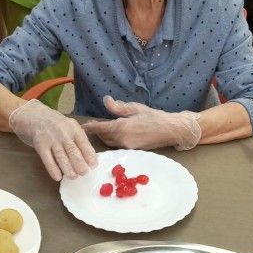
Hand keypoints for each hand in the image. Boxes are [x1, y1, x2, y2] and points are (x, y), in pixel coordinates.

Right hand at [9, 100, 96, 180]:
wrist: (33, 115)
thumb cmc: (54, 123)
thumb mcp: (68, 125)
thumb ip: (77, 138)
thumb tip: (89, 156)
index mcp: (73, 128)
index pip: (83, 142)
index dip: (89, 154)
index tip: (94, 164)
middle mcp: (63, 133)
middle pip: (72, 150)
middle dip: (79, 162)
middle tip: (84, 172)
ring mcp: (51, 139)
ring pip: (61, 156)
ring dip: (67, 168)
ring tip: (73, 177)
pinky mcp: (40, 145)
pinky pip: (47, 159)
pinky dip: (52, 169)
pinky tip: (57, 177)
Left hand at [82, 96, 201, 150]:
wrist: (170, 130)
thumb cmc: (155, 117)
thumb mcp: (136, 108)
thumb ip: (118, 107)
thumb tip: (106, 100)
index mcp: (122, 127)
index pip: (100, 128)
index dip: (90, 127)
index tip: (82, 126)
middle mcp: (123, 140)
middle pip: (103, 137)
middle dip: (96, 132)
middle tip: (90, 126)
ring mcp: (127, 147)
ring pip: (110, 143)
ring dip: (104, 137)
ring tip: (100, 130)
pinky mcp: (132, 151)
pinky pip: (118, 146)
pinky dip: (112, 141)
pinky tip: (113, 136)